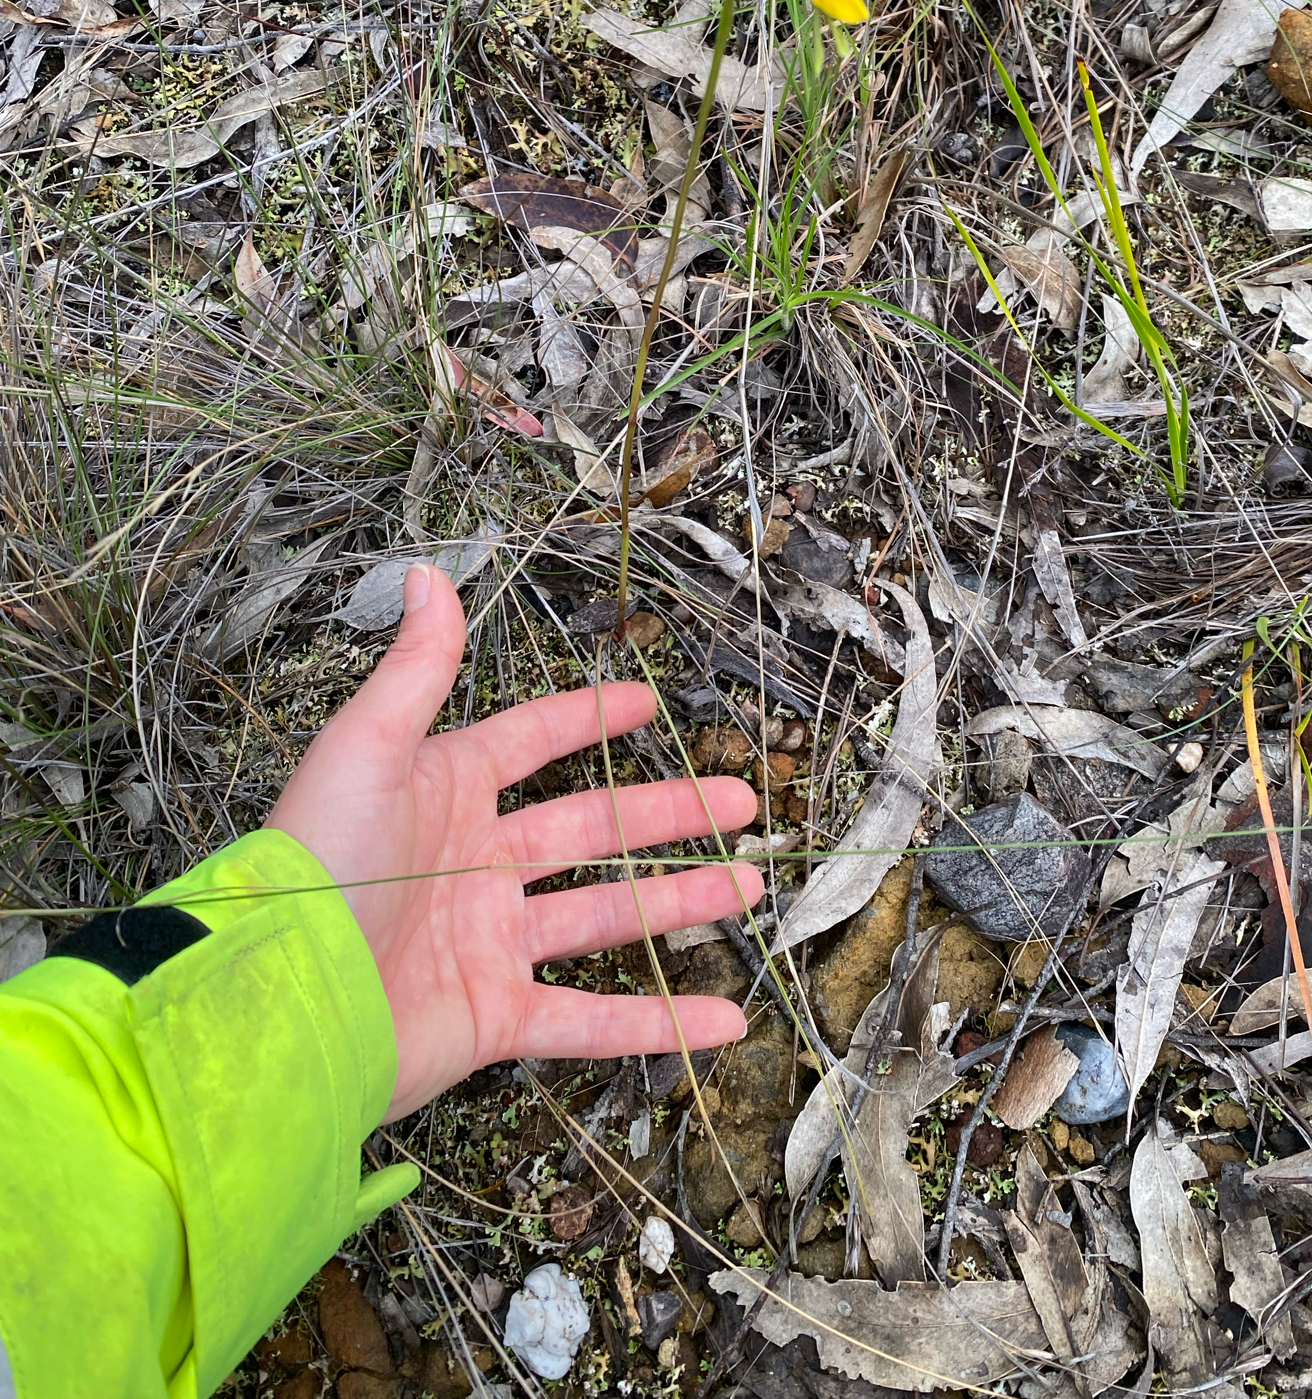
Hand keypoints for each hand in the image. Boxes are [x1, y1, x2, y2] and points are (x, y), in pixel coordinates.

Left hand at [268, 564, 762, 1117]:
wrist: (278, 1000)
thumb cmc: (314, 863)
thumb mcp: (365, 748)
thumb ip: (416, 667)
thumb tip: (426, 572)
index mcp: (443, 792)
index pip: (531, 741)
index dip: (587, 719)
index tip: (645, 701)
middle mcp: (472, 865)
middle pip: (589, 829)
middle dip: (667, 814)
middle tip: (740, 798)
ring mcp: (488, 943)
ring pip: (605, 916)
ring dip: (678, 902)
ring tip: (747, 888)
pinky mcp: (494, 1017)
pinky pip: (590, 1021)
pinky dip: (659, 1023)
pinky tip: (720, 1019)